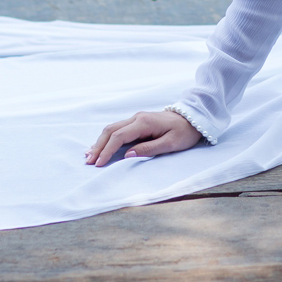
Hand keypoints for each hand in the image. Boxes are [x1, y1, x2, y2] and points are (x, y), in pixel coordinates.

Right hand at [85, 110, 202, 166]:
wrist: (192, 118)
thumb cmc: (183, 132)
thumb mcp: (170, 144)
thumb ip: (149, 149)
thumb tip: (127, 155)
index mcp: (144, 123)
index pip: (119, 136)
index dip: (107, 150)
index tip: (99, 163)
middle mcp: (137, 118)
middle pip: (111, 131)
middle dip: (98, 146)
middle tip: (89, 161)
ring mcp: (136, 118)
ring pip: (112, 128)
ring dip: (100, 142)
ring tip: (90, 156)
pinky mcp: (137, 122)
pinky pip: (118, 129)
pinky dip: (107, 138)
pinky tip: (100, 146)